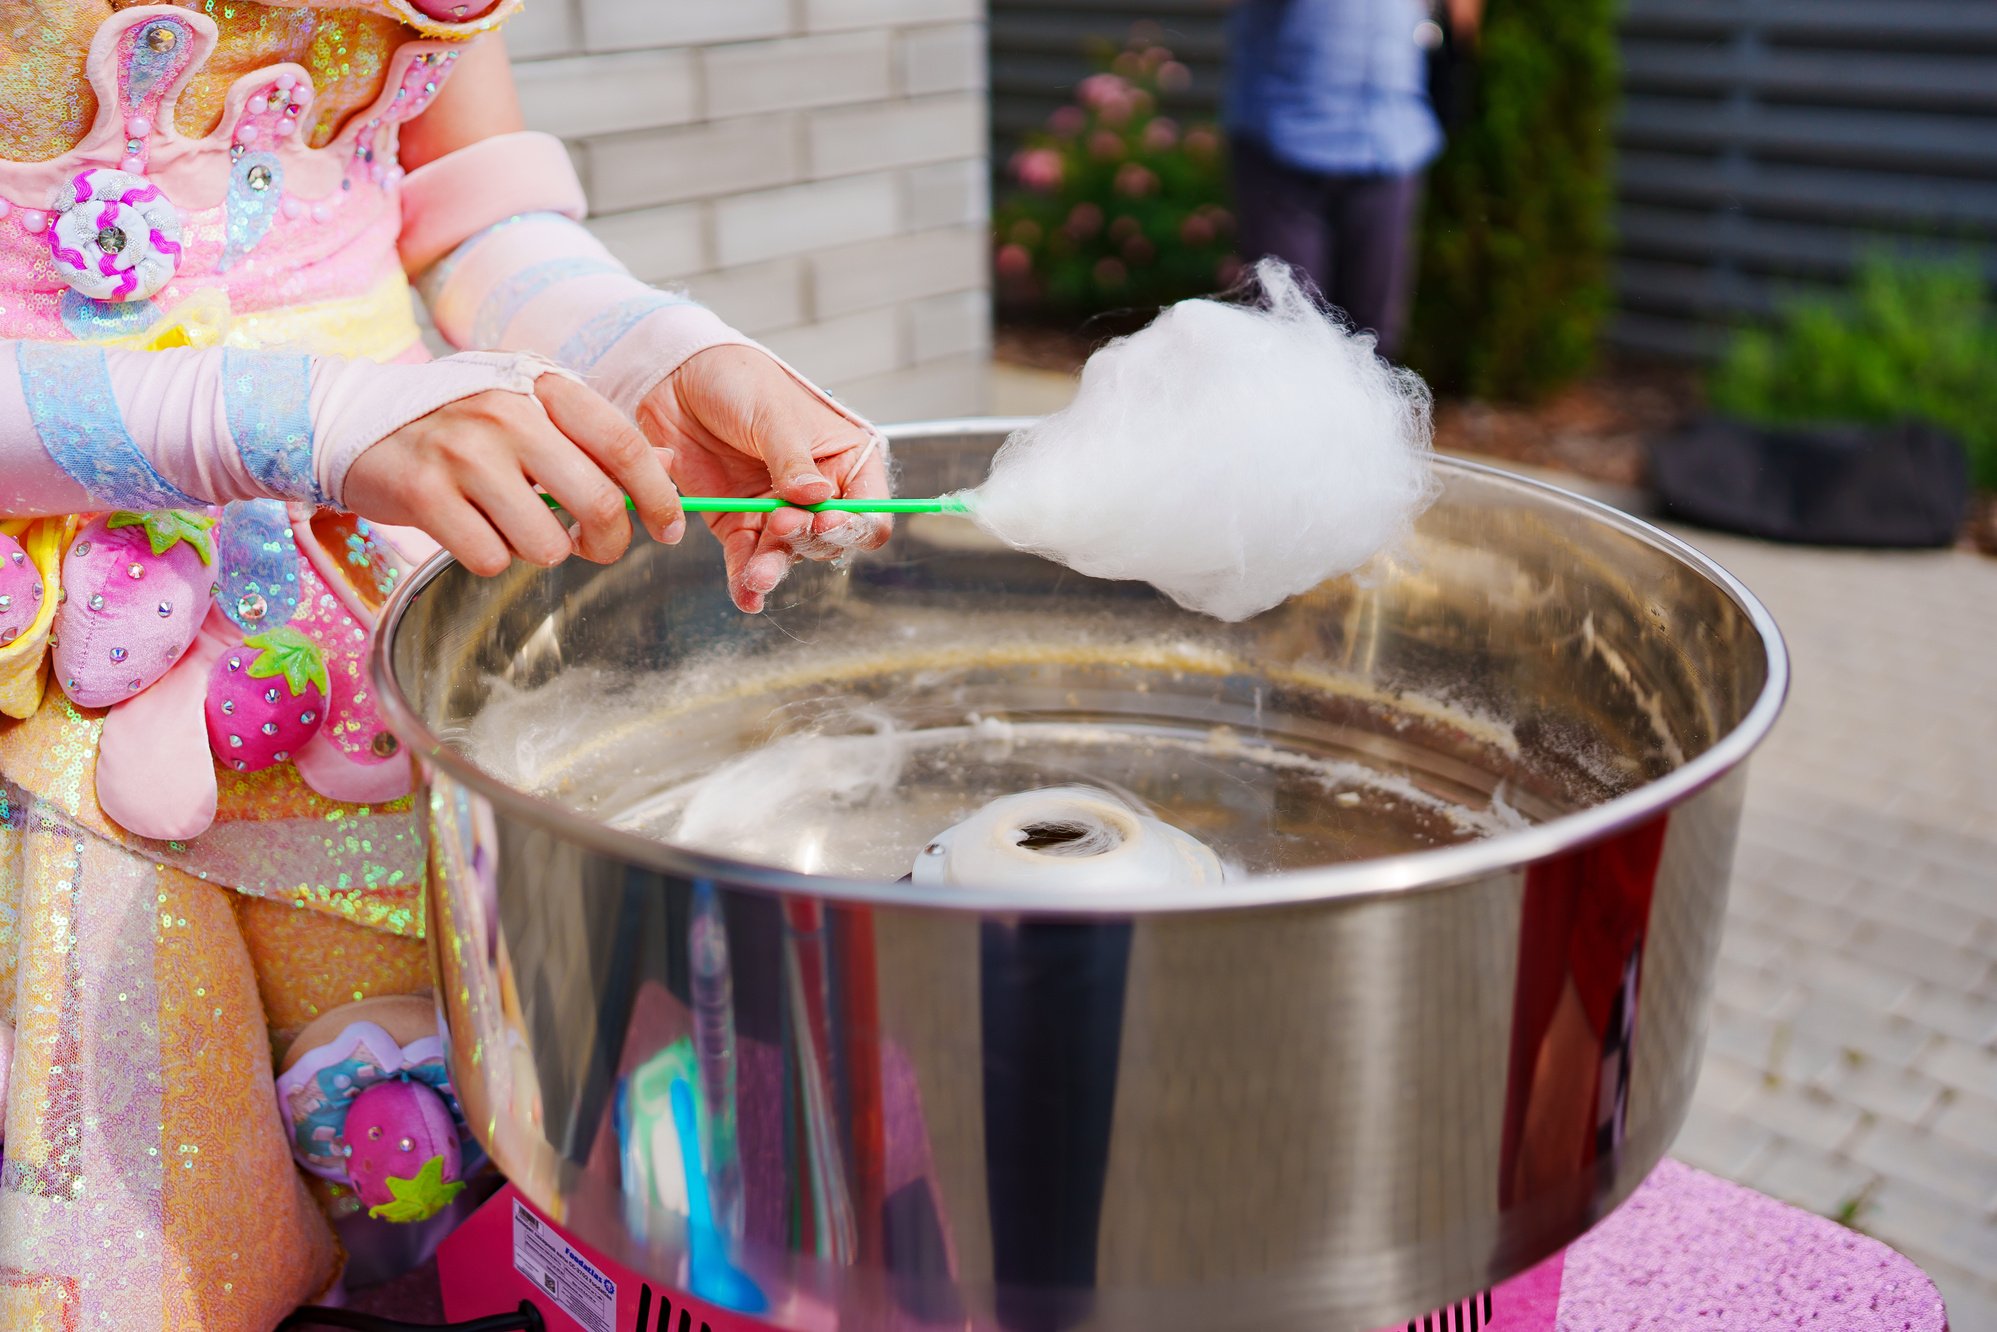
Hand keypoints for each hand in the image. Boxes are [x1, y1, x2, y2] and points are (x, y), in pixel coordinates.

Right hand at [344, 374, 681, 576]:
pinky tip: (471, 528)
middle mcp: (508, 413)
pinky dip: (489, 557)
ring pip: (545, 543)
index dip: (658, 495)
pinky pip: (490, 558)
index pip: (624, 445)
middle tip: (595, 547)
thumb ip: (598, 438)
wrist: (354, 417)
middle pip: (597, 502)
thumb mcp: (532, 410)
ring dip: (538, 550)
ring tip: (512, 525)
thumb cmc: (459, 419)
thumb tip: (671, 465)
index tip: (670, 528)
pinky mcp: (425, 492)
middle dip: (608, 542)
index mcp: (543, 387)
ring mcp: (464, 452)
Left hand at [638, 344, 889, 612]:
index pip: (869, 508)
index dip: (853, 522)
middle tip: (780, 524)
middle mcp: (818, 493)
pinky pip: (747, 558)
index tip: (826, 518)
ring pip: (788, 554)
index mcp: (844, 460)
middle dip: (806, 539)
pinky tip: (746, 596)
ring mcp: (778, 511)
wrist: (678, 378)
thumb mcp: (773, 414)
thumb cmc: (740, 380)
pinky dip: (745, 579)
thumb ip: (793, 461)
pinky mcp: (740, 522)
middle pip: (828, 538)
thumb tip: (815, 497)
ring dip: (774, 567)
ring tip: (757, 576)